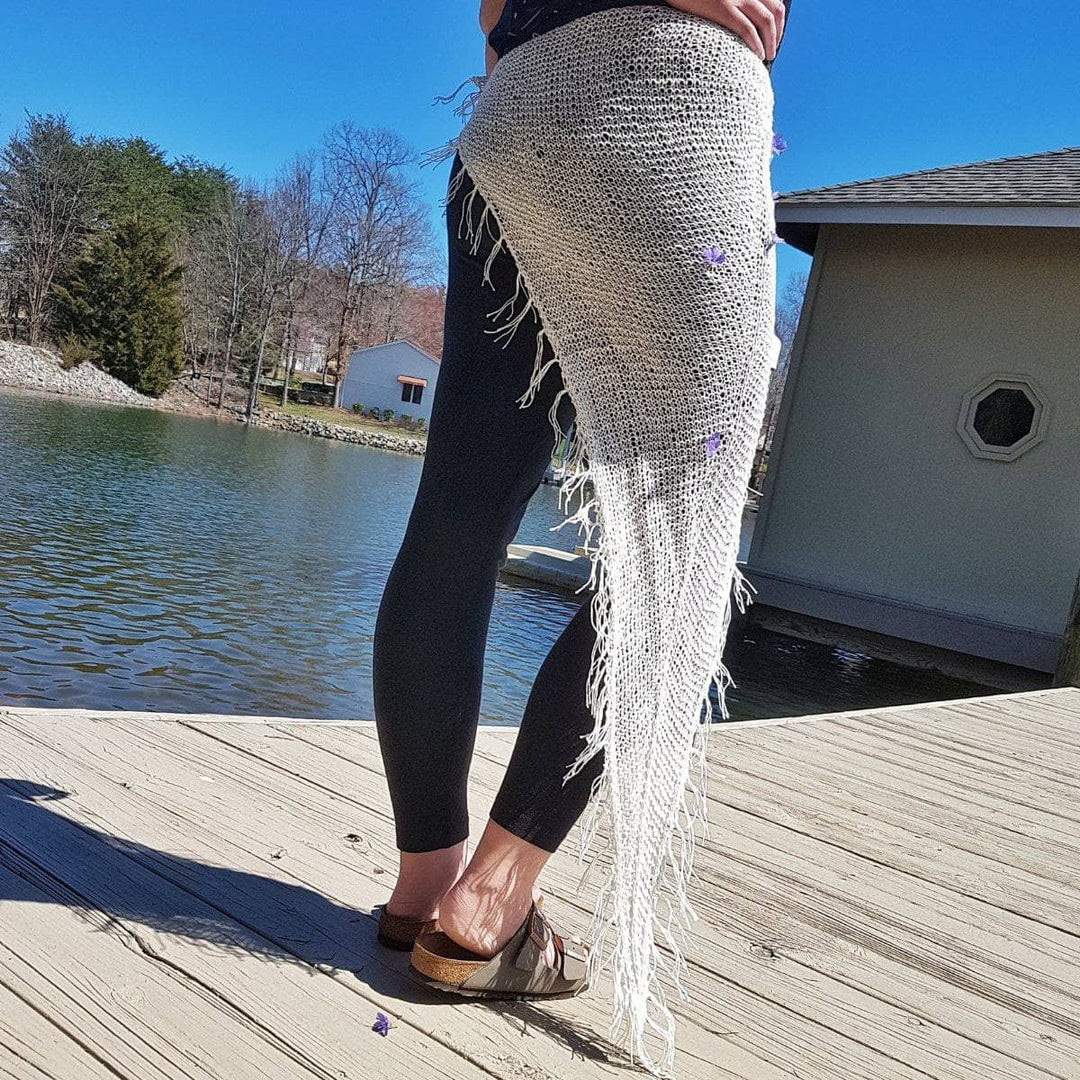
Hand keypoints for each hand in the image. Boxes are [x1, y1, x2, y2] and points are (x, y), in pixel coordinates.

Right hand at [668, 0, 786, 62]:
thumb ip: (735, 3)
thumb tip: (742, 19)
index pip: (774, 0)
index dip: (779, 20)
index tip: (774, 36)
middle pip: (774, 11)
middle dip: (777, 33)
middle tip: (772, 50)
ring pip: (765, 21)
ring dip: (770, 42)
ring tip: (767, 56)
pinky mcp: (723, 8)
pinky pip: (747, 29)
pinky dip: (756, 44)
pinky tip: (757, 55)